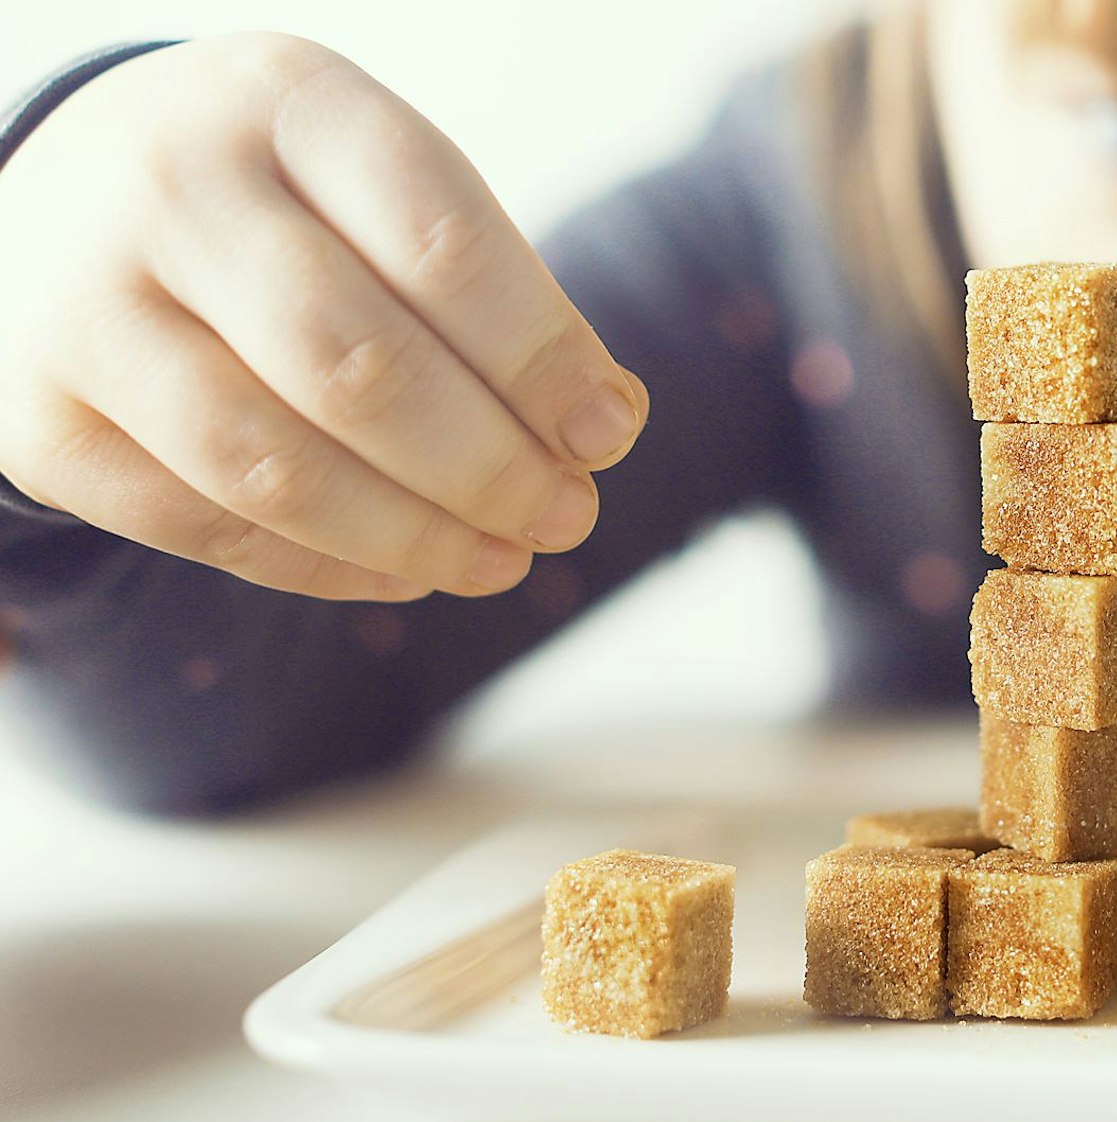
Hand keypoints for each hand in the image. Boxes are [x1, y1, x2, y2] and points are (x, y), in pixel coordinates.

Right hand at [0, 33, 648, 599]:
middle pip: (358, 367)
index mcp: (288, 102)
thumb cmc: (286, 203)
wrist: (68, 201)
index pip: (441, 246)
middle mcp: (168, 189)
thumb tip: (601, 424)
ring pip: (272, 466)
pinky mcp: (37, 419)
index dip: (542, 358)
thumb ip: (492, 289)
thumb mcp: (381, 185)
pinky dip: (326, 568)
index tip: (609, 433)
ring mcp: (83, 305)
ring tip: (506, 562)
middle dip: (490, 466)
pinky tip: (408, 573)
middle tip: (568, 515)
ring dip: (414, 537)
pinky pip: (202, 526)